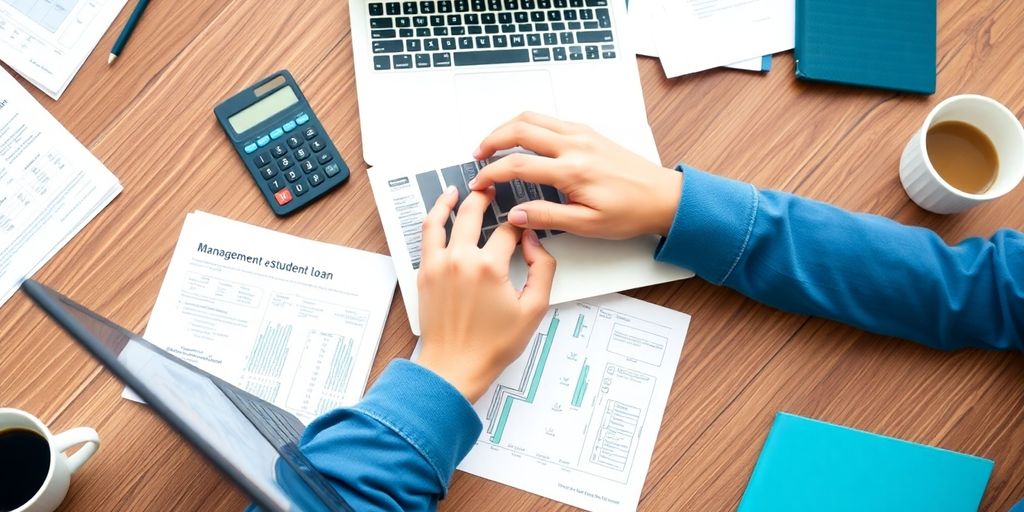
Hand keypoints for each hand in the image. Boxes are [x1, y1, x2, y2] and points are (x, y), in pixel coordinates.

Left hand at [416, 186, 556, 401]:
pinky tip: (440, 211)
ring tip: (460, 190)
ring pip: (443, 219)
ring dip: (452, 200)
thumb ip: (542, 269)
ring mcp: (438, 264)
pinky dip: (433, 218)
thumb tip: (533, 242)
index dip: (521, 224)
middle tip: (493, 188)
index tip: (525, 226)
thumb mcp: (534, 309)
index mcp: (489, 267)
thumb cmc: (492, 345)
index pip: (509, 230)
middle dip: (486, 196)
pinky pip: (427, 236)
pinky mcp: (424, 273)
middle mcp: (461, 260)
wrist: (455, 366)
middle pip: (473, 213)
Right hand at [469, 112, 682, 239]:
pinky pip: (549, 120)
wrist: (663, 197)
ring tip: (493, 144)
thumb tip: (515, 215)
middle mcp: (575, 145)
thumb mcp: (587, 225)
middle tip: (477, 156)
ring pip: (533, 117)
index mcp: (572, 170)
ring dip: (507, 127)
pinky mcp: (588, 132)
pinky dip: (528, 125)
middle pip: (520, 129)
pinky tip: (522, 140)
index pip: (518, 165)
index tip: (479, 183)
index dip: (491, 173)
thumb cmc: (630, 212)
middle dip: (491, 140)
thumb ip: (547, 216)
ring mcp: (582, 134)